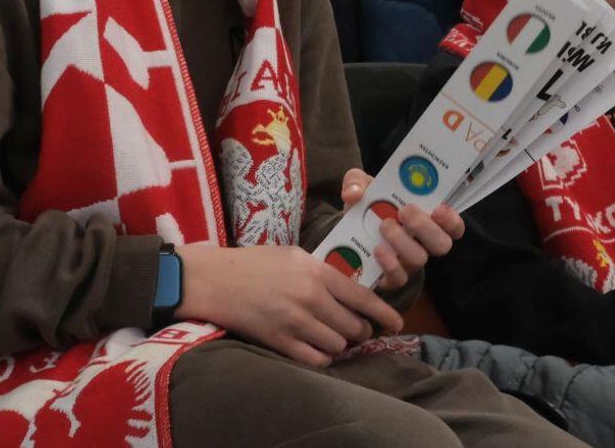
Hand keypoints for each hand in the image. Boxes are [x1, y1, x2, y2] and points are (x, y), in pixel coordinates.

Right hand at [174, 242, 403, 367]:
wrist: (217, 281)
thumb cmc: (256, 263)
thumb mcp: (295, 255)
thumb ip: (323, 271)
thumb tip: (350, 287)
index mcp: (317, 272)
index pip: (362, 298)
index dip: (384, 313)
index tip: (397, 323)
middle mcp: (311, 298)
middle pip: (354, 325)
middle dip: (362, 330)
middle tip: (359, 329)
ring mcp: (295, 322)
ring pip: (338, 344)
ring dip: (341, 343)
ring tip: (335, 336)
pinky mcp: (279, 342)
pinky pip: (316, 359)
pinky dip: (323, 357)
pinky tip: (320, 349)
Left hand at [341, 168, 463, 290]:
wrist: (345, 237)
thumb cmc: (365, 209)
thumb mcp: (360, 187)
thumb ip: (356, 182)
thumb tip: (354, 193)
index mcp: (425, 219)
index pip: (453, 226)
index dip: (452, 220)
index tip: (438, 208)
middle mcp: (422, 243)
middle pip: (442, 244)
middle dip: (425, 226)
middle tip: (405, 211)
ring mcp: (408, 262)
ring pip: (420, 258)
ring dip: (403, 240)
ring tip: (384, 225)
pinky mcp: (390, 278)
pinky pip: (399, 277)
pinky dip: (389, 263)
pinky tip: (377, 249)